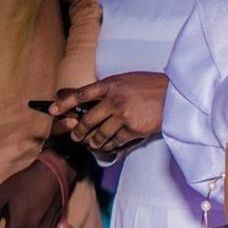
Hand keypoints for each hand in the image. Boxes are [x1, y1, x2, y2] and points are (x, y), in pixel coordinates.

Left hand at [50, 72, 167, 153]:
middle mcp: (113, 100)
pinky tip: (108, 146)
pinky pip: (116, 140)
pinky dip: (110, 145)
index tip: (52, 110)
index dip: (64, 103)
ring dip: (93, 141)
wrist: (175, 95)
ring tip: (90, 143)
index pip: (80, 94)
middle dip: (78, 130)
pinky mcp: (133, 129)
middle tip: (75, 135)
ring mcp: (122, 116)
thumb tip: (98, 99)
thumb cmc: (153, 86)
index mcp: (110, 85)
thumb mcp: (128, 80)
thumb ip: (112, 89)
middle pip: (87, 119)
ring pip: (100, 133)